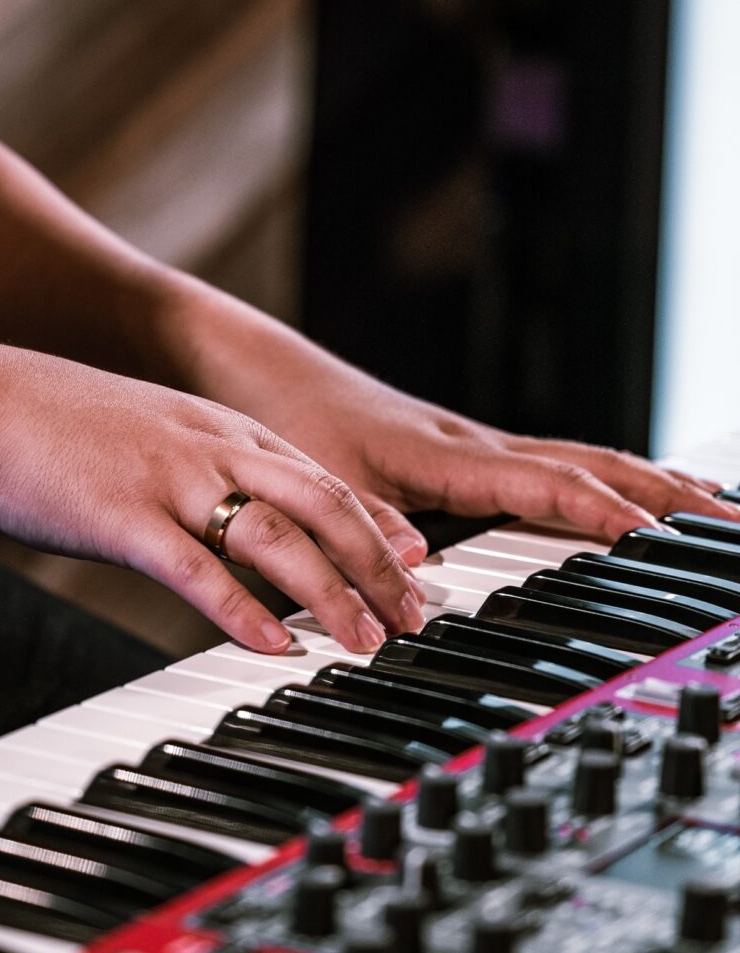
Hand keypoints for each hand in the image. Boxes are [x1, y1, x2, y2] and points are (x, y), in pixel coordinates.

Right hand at [0, 342, 425, 653]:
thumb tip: (237, 512)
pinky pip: (197, 569)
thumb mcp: (156, 429)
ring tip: (367, 640)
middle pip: (325, 508)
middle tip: (415, 616)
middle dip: (380, 566)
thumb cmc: (60, 421)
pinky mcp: (124, 517)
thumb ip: (207, 465)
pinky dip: (243, 611)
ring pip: (277, 539)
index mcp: (224, 430)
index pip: (327, 480)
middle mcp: (214, 449)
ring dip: (332, 594)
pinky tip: (274, 647)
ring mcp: (171, 480)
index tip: (415, 567)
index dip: (379, 528)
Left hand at [164, 286, 739, 564]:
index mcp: (449, 456)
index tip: (672, 541)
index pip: (552, 486)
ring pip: (584, 458)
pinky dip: (604, 479)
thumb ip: (368, 530)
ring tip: (711, 509)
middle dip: (667, 496)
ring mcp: (474, 445)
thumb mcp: (320, 482)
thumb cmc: (288, 421)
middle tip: (731, 527)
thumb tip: (420, 579)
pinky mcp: (461, 451)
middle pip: (595, 465)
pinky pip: (553, 463)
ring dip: (650, 483)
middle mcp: (475, 446)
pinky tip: (620, 494)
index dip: (611, 515)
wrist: (259, 373)